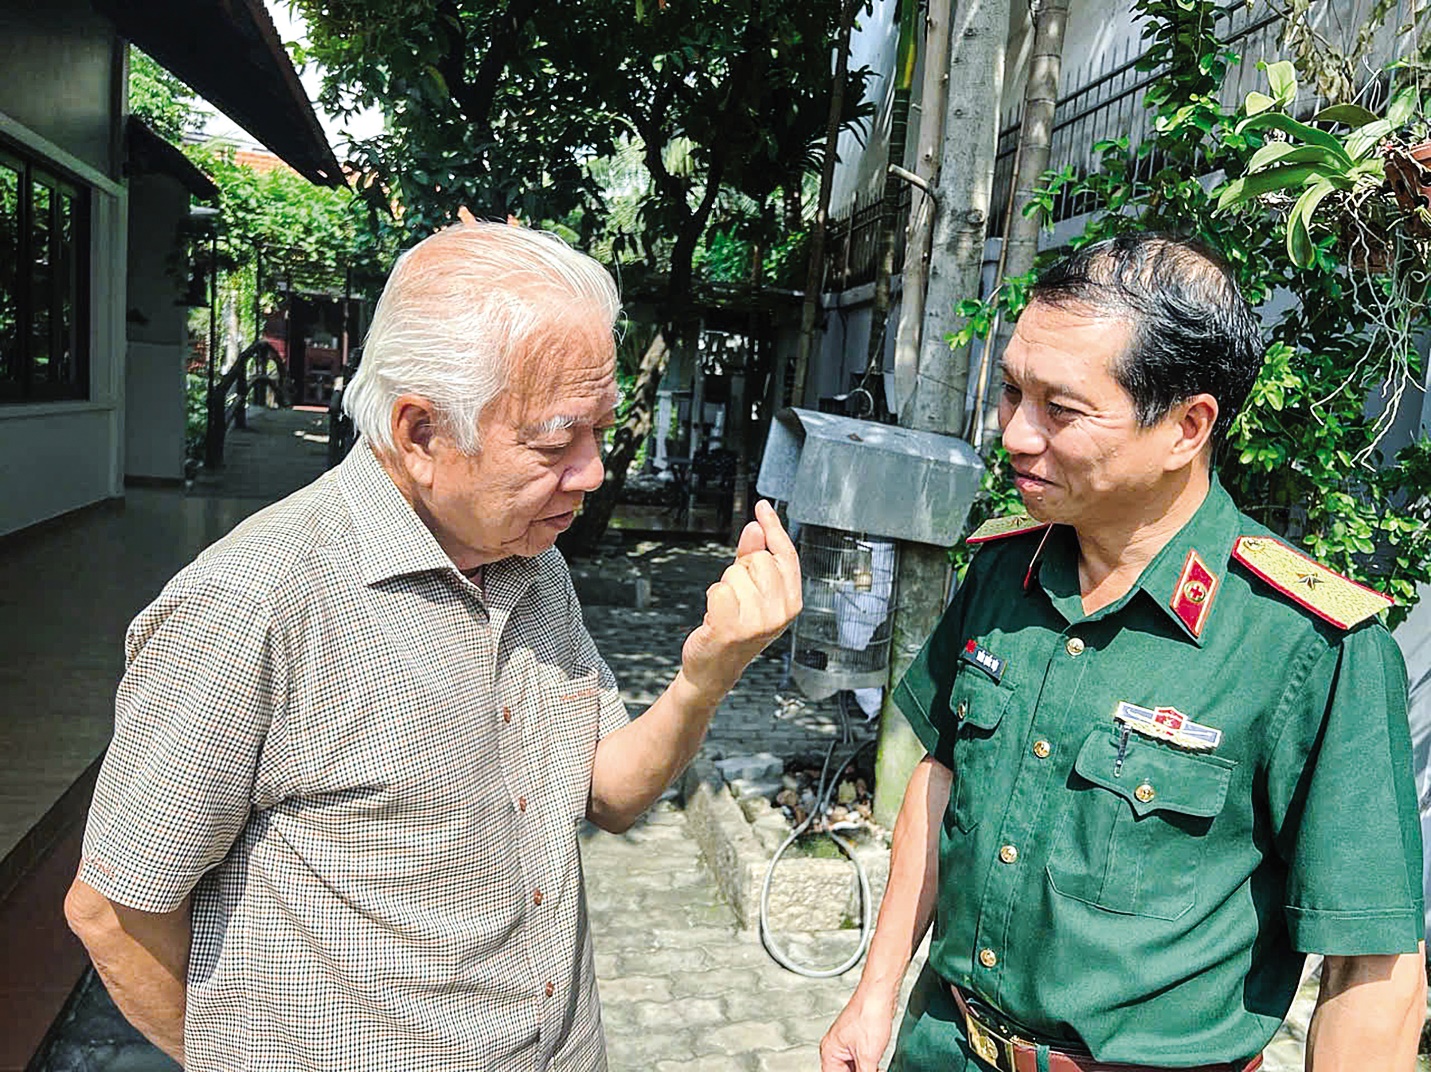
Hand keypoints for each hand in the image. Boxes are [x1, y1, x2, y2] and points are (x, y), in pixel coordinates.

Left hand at [680, 499, 801, 697]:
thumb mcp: (751, 592)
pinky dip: (712, 598)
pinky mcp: (733, 627)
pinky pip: (718, 589)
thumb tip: (755, 528)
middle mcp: (780, 612)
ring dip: (724, 586)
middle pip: (758, 559)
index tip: (762, 506)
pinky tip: (716, 616)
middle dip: (740, 570)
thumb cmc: (735, 629)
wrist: (715, 669)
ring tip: (727, 609)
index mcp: (791, 602)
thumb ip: (753, 558)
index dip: (773, 527)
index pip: (785, 555)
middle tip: (738, 596)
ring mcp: (758, 622)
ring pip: (735, 572)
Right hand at [821, 993, 893, 1071]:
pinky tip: (876, 1066)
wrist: (880, 995)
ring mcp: (846, 1042)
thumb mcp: (867, 1057)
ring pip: (852, 1067)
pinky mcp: (858, 1039)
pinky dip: (868, 1066)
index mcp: (829, 1050)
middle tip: (871, 1071)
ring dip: (864, 1071)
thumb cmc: (869, 1014)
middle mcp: (834, 1046)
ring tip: (875, 1068)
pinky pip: (860, 1059)